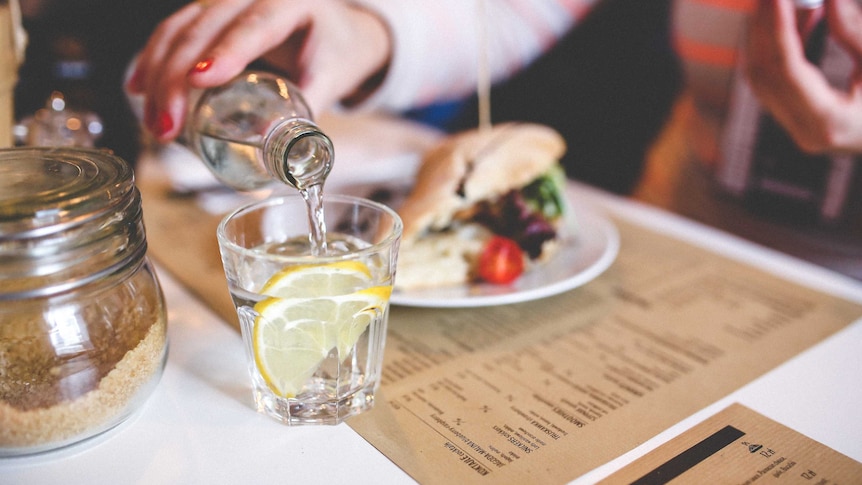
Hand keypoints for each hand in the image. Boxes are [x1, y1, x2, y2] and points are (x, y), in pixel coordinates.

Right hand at [127, 0, 390, 141]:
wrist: (337, 30)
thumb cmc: (337, 53)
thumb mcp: (332, 78)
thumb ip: (307, 111)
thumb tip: (273, 148)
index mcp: (291, 2)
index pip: (255, 25)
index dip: (226, 52)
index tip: (200, 82)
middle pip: (204, 28)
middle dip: (176, 79)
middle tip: (167, 127)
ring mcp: (226, 1)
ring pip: (180, 28)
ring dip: (157, 75)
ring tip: (155, 124)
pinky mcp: (209, 15)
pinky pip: (174, 31)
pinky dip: (153, 59)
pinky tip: (138, 87)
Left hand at [745, 0, 861, 153]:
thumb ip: (855, 35)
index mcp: (830, 123)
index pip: (788, 71)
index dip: (779, 30)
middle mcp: (805, 131)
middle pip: (766, 74)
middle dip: (762, 29)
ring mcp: (796, 131)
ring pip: (762, 79)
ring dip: (763, 38)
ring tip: (774, 2)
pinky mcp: (796, 123)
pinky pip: (772, 84)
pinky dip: (774, 51)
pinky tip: (790, 21)